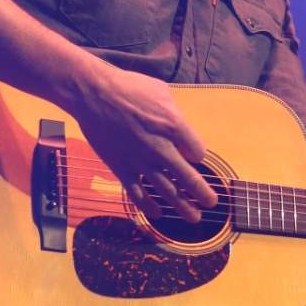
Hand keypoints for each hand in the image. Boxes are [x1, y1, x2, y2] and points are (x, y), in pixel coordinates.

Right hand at [70, 60, 215, 221]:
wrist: (94, 94)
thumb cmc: (128, 88)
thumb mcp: (161, 92)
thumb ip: (175, 114)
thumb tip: (182, 129)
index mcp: (174, 126)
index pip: (198, 152)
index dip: (198, 156)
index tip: (194, 156)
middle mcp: (161, 148)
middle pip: (189, 179)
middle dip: (203, 194)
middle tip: (212, 202)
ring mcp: (141, 161)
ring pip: (167, 192)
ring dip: (183, 207)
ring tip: (194, 217)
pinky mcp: (122, 168)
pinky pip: (138, 194)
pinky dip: (149, 207)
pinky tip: (158, 214)